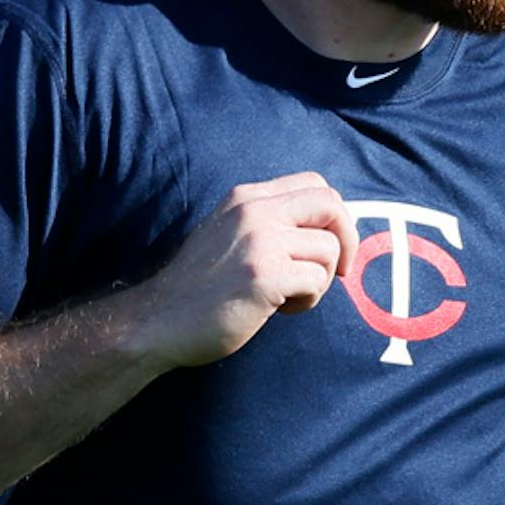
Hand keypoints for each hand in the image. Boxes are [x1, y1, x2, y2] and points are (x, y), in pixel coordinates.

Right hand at [126, 173, 356, 368]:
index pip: (314, 183)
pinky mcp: (265, 277)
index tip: (327, 245)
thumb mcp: (226, 234)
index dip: (333, 215)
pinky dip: (308, 300)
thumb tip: (321, 228)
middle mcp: (253, 211)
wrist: (157, 321)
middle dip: (347, 238)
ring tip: (290, 298)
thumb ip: (264, 222)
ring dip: (321, 280)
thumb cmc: (197, 287)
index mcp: (245, 198)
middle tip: (339, 271)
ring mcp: (259, 242)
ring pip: (329, 248)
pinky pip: (317, 280)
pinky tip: (281, 310)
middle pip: (330, 203)